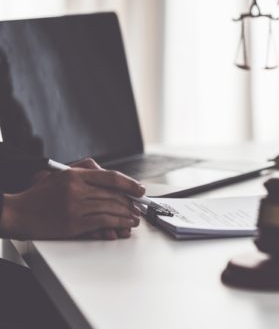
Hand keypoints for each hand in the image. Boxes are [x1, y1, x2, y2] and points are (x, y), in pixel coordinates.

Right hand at [0, 158, 144, 239]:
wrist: (16, 213)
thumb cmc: (38, 196)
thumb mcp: (59, 175)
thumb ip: (84, 173)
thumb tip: (111, 180)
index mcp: (75, 175)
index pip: (110, 177)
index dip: (129, 184)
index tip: (140, 189)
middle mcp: (76, 189)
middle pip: (113, 195)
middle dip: (130, 203)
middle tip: (139, 208)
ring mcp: (75, 206)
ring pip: (111, 209)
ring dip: (127, 215)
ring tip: (135, 219)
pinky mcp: (73, 223)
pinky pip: (103, 222)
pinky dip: (117, 224)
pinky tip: (123, 227)